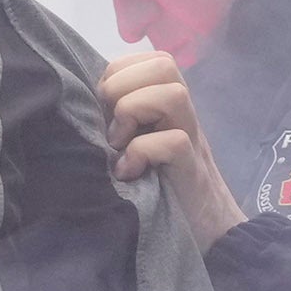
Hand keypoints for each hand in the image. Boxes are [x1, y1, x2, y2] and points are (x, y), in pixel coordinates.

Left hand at [99, 51, 248, 248]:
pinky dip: (142, 153)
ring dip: (136, 113)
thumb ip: (121, 121)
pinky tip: (130, 172)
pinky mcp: (192, 170)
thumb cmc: (162, 188)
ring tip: (121, 144)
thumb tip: (83, 103)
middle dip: (125, 87)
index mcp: (168, 104)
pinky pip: (173, 142)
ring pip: (174, 93)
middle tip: (113, 124)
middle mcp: (183, 115)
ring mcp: (192, 139)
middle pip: (164, 65)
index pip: (149, 58)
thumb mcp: (136, 145)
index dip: (119, 73)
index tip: (106, 108)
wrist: (208, 232)